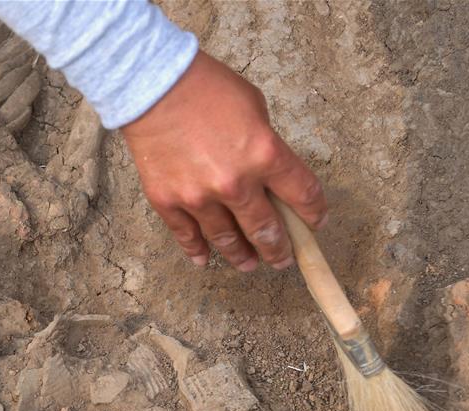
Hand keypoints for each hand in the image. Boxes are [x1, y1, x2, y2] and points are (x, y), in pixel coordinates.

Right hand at [121, 51, 327, 270]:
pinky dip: (197, 250)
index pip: (303, 195)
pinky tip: (205, 260)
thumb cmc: (206, 88)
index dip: (314, 214)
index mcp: (265, 155)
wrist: (152, 87)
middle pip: (265, 229)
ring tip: (249, 264)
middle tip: (283, 259)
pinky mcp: (168, 202)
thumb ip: (264, 145)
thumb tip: (267, 173)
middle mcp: (235, 184)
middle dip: (279, 248)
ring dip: (241, 256)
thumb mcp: (254, 107)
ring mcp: (198, 198)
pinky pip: (186, 236)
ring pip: (226, 239)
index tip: (316, 223)